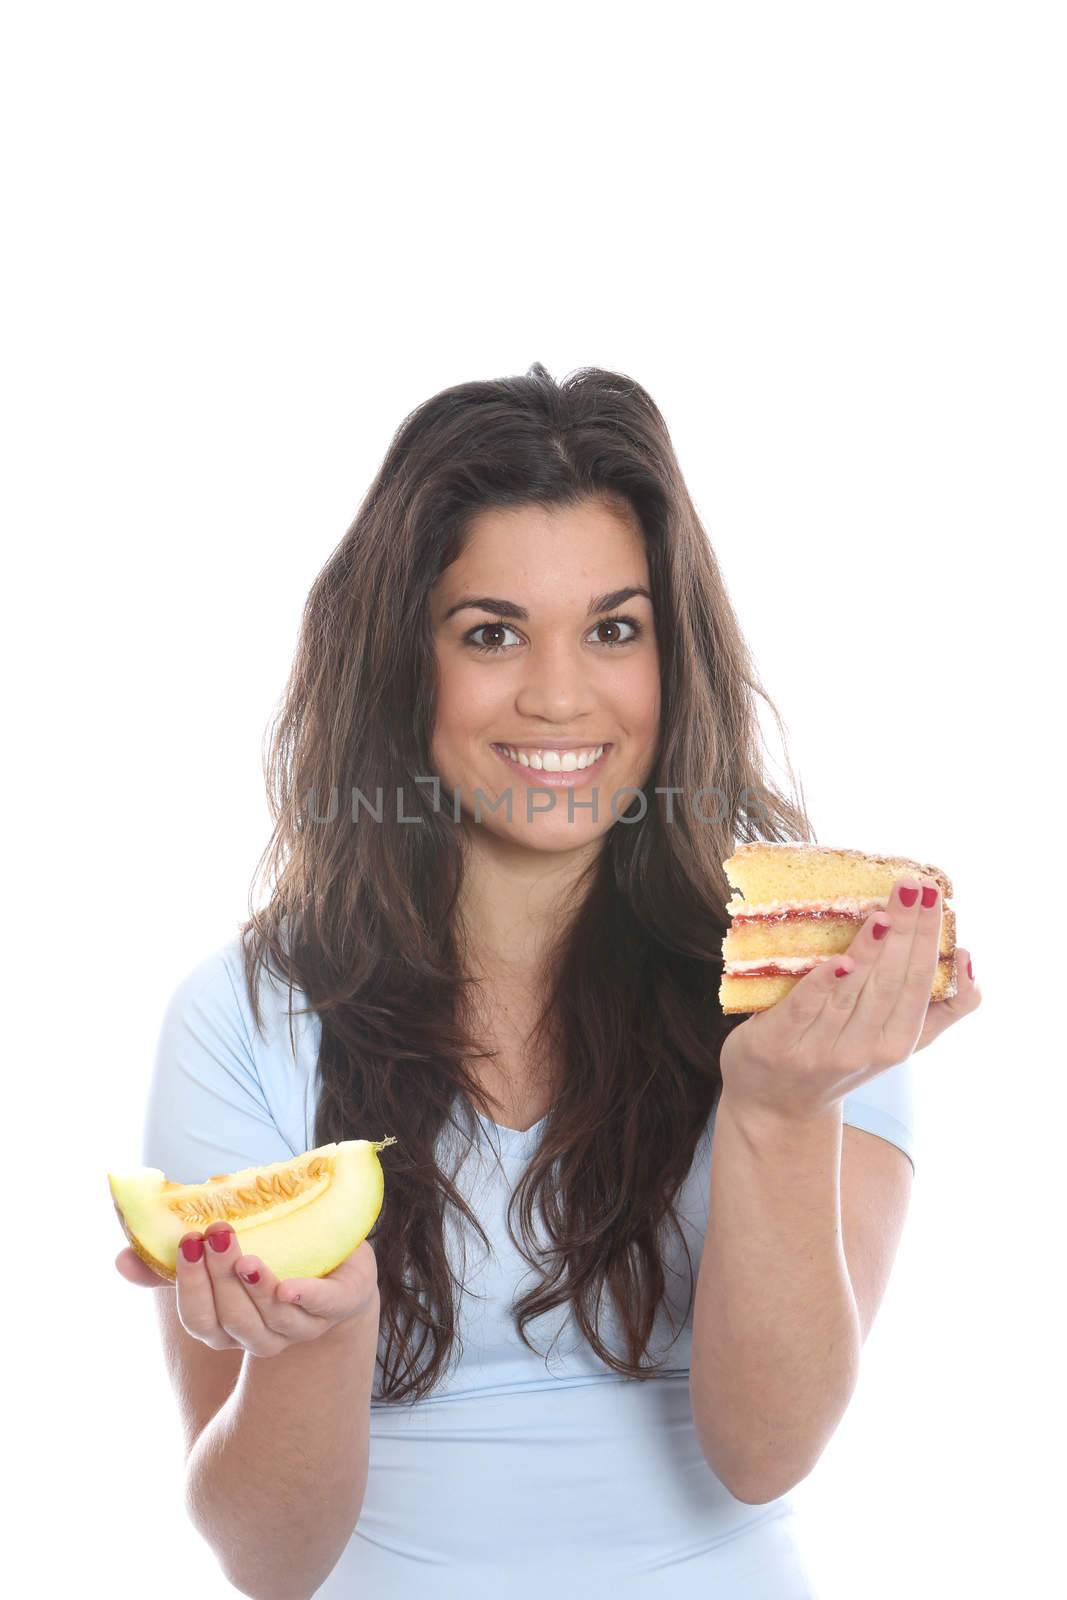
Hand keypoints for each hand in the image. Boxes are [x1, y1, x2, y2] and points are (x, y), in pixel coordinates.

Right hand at [115, 1221, 379, 1357]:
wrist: (336, 1252)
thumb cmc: (268, 1252)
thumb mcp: (218, 1254)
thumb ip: (170, 1261)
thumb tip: (121, 1259)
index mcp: (229, 1327)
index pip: (200, 1320)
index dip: (190, 1287)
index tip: (187, 1243)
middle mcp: (264, 1334)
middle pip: (234, 1321)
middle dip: (221, 1278)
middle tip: (216, 1232)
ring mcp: (304, 1324)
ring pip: (274, 1320)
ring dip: (257, 1289)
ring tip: (246, 1255)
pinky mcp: (343, 1303)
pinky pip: (325, 1309)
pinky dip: (307, 1298)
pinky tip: (289, 1286)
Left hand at [719, 872, 981, 1125]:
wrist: (776, 1105)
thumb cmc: (840, 1056)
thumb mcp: (895, 1042)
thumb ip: (940, 1009)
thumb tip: (967, 957)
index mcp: (896, 1044)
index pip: (918, 985)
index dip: (928, 941)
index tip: (933, 896)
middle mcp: (863, 1049)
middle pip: (890, 984)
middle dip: (906, 933)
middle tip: (914, 886)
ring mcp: (819, 1050)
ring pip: (853, 993)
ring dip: (871, 952)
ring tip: (886, 914)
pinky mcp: (777, 1044)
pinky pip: (805, 1008)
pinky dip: (824, 984)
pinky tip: (839, 960)